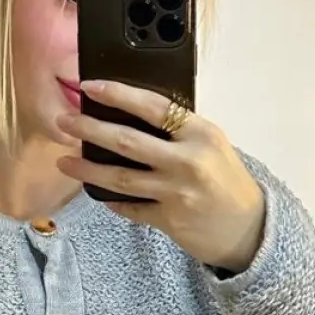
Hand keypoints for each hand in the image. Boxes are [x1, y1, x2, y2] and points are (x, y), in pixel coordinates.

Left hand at [56, 80, 265, 271]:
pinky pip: (130, 207)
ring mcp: (177, 192)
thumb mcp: (213, 145)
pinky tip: (95, 191)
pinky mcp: (169, 219)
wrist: (250, 228)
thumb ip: (180, 132)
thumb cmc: (228, 181)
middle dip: (90, 128)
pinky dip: (110, 200)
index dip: (118, 94)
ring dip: (88, 168)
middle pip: (127, 141)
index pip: (153, 106)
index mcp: (201, 133)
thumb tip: (133, 115)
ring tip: (64, 160)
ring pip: (121, 177)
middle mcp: (188, 160)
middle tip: (64, 121)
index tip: (90, 85)